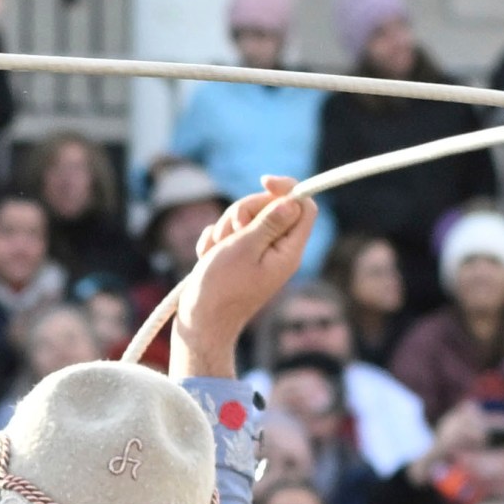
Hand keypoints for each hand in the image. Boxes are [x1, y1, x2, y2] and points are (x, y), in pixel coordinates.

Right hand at [169, 179, 316, 370]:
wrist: (200, 323)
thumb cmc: (220, 288)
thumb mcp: (244, 248)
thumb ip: (269, 222)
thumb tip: (293, 202)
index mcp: (288, 251)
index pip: (303, 207)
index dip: (287, 188)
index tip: (264, 181)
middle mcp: (277, 252)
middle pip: (270, 207)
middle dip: (244, 211)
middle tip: (232, 232)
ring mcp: (257, 255)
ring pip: (246, 218)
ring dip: (224, 228)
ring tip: (214, 252)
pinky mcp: (239, 258)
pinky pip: (229, 233)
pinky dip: (215, 241)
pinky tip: (207, 258)